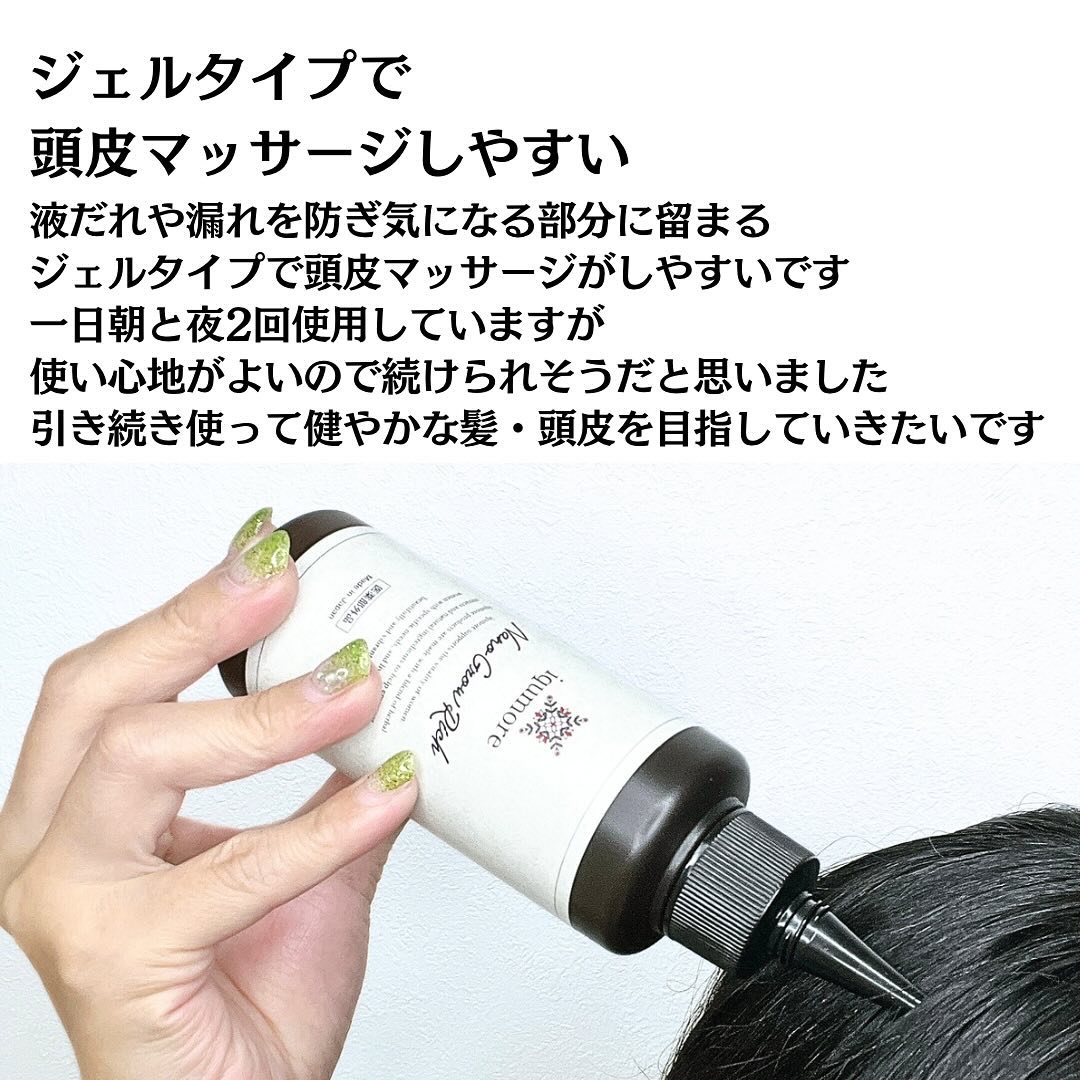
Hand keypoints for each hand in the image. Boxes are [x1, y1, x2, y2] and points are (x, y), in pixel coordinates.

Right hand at [0, 510, 417, 1079]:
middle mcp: (55, 848)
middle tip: (279, 582)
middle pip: (99, 694)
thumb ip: (331, 790)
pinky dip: (319, 825)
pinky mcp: (114, 959)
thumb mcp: (300, 871)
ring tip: (353, 686)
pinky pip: (229, 870)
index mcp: (84, 814)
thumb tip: (381, 716)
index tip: (264, 560)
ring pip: (140, 756)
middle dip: (195, 621)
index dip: (185, 610)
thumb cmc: (242, 1007)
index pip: (114, 681)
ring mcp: (70, 904)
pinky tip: (384, 795)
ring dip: (264, 713)